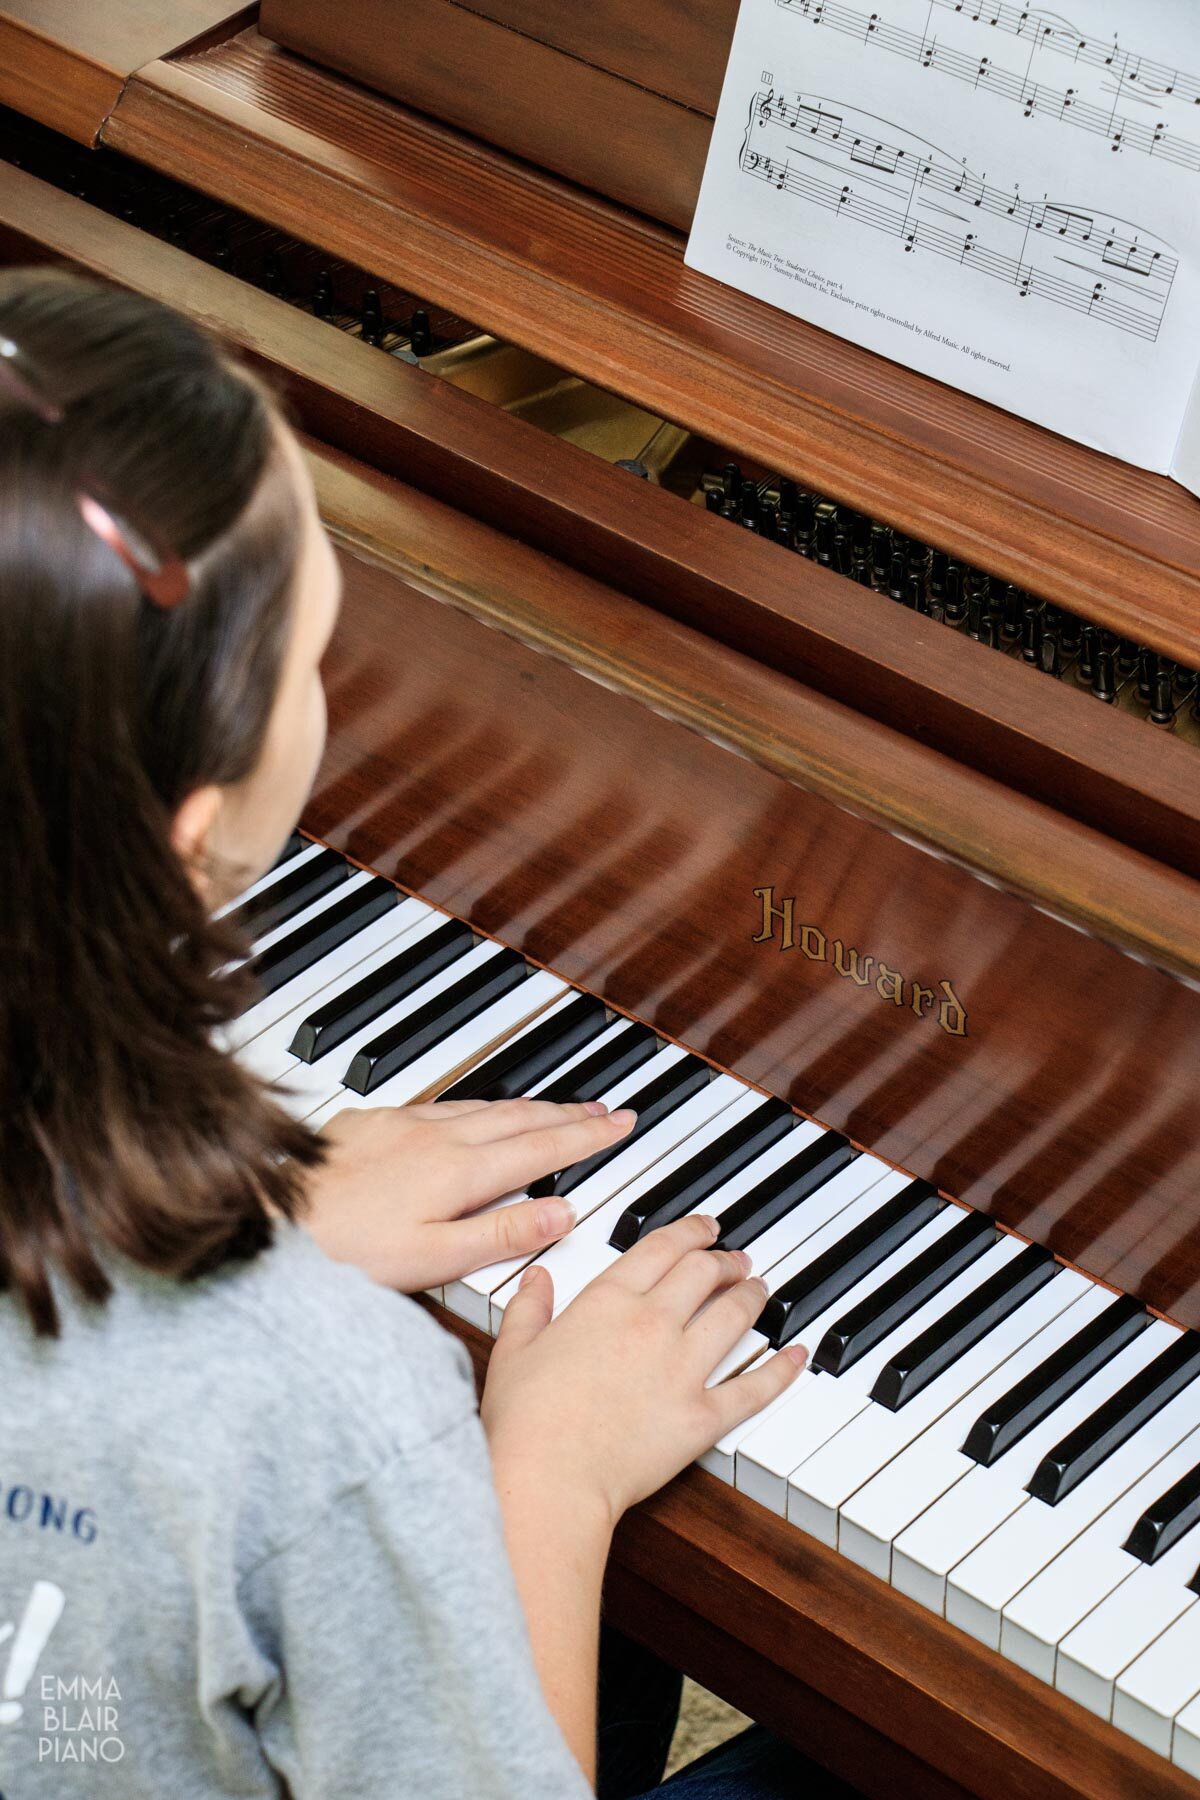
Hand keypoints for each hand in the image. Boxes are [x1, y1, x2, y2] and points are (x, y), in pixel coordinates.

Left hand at [302, 1097, 636, 1289]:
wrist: (270, 1219)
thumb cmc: (346, 1252)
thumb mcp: (432, 1259)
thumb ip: (500, 1234)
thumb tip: (561, 1212)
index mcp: (459, 1172)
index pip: (541, 1148)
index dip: (587, 1137)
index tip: (621, 1123)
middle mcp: (436, 1137)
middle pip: (519, 1119)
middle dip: (569, 1114)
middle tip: (605, 1109)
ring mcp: (403, 1123)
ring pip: (483, 1106)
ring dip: (529, 1106)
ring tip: (558, 1108)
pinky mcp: (371, 1121)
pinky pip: (443, 1104)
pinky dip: (479, 1106)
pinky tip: (478, 1112)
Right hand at [481, 1213, 806, 1530]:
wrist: (547, 1478)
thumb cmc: (524, 1421)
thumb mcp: (514, 1350)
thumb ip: (528, 1307)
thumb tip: (537, 1278)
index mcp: (608, 1300)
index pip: (661, 1247)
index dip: (690, 1232)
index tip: (705, 1228)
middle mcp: (652, 1323)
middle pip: (704, 1273)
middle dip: (727, 1261)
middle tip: (738, 1261)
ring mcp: (682, 1368)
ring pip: (734, 1316)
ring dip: (753, 1298)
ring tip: (761, 1291)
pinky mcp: (702, 1416)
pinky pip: (754, 1388)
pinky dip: (781, 1370)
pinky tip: (795, 1356)